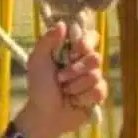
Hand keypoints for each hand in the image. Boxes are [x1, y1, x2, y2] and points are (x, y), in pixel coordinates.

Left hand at [16, 22, 106, 137]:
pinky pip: (99, 91)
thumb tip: (62, 23)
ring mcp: (93, 79)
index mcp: (72, 51)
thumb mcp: (37, 61)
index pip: (90, 36)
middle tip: (61, 77)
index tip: (73, 50)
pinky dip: (83, 97)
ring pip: (96, 76)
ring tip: (65, 92)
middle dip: (76, 70)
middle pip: (95, 57)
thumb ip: (47, 41)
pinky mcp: (98, 95)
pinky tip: (74, 101)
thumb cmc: (39, 86)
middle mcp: (85, 62)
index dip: (85, 43)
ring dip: (76, 86)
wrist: (45, 114)